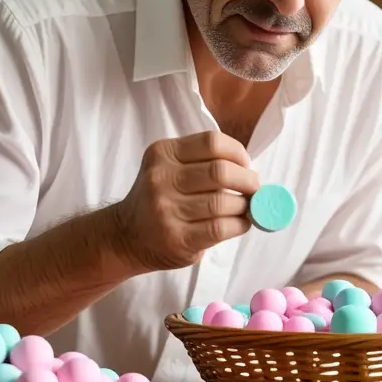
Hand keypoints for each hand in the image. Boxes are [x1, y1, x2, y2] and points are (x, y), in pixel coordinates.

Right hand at [113, 131, 259, 272]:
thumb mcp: (169, 168)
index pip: (212, 142)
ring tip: (247, 208)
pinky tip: (240, 223)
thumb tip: (250, 171)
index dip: (238, 153)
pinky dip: (239, 224)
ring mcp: (167, 210)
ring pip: (223, 202)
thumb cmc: (159, 198)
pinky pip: (220, 228)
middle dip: (247, 180)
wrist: (126, 236)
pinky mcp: (177, 238)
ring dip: (245, 206)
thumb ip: (203, 162)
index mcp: (163, 153)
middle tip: (254, 188)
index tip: (246, 165)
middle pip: (220, 172)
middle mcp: (161, 178)